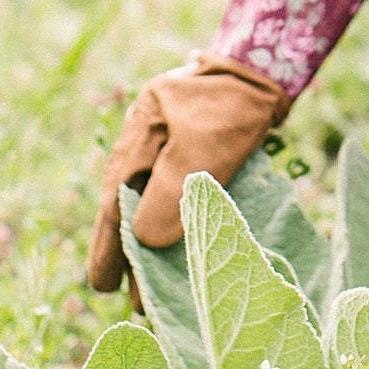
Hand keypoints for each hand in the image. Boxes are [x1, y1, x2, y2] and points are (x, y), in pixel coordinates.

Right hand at [86, 54, 287, 292]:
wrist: (265, 67)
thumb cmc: (234, 104)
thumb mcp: (203, 147)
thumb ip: (172, 189)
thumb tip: (142, 241)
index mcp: (138, 135)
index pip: (117, 201)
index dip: (109, 246)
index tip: (103, 285)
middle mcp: (146, 141)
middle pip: (130, 205)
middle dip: (130, 253)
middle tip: (130, 301)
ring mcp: (168, 143)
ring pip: (152, 201)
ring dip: (153, 242)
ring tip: (155, 286)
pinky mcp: (194, 149)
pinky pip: (176, 192)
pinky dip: (176, 221)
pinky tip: (181, 247)